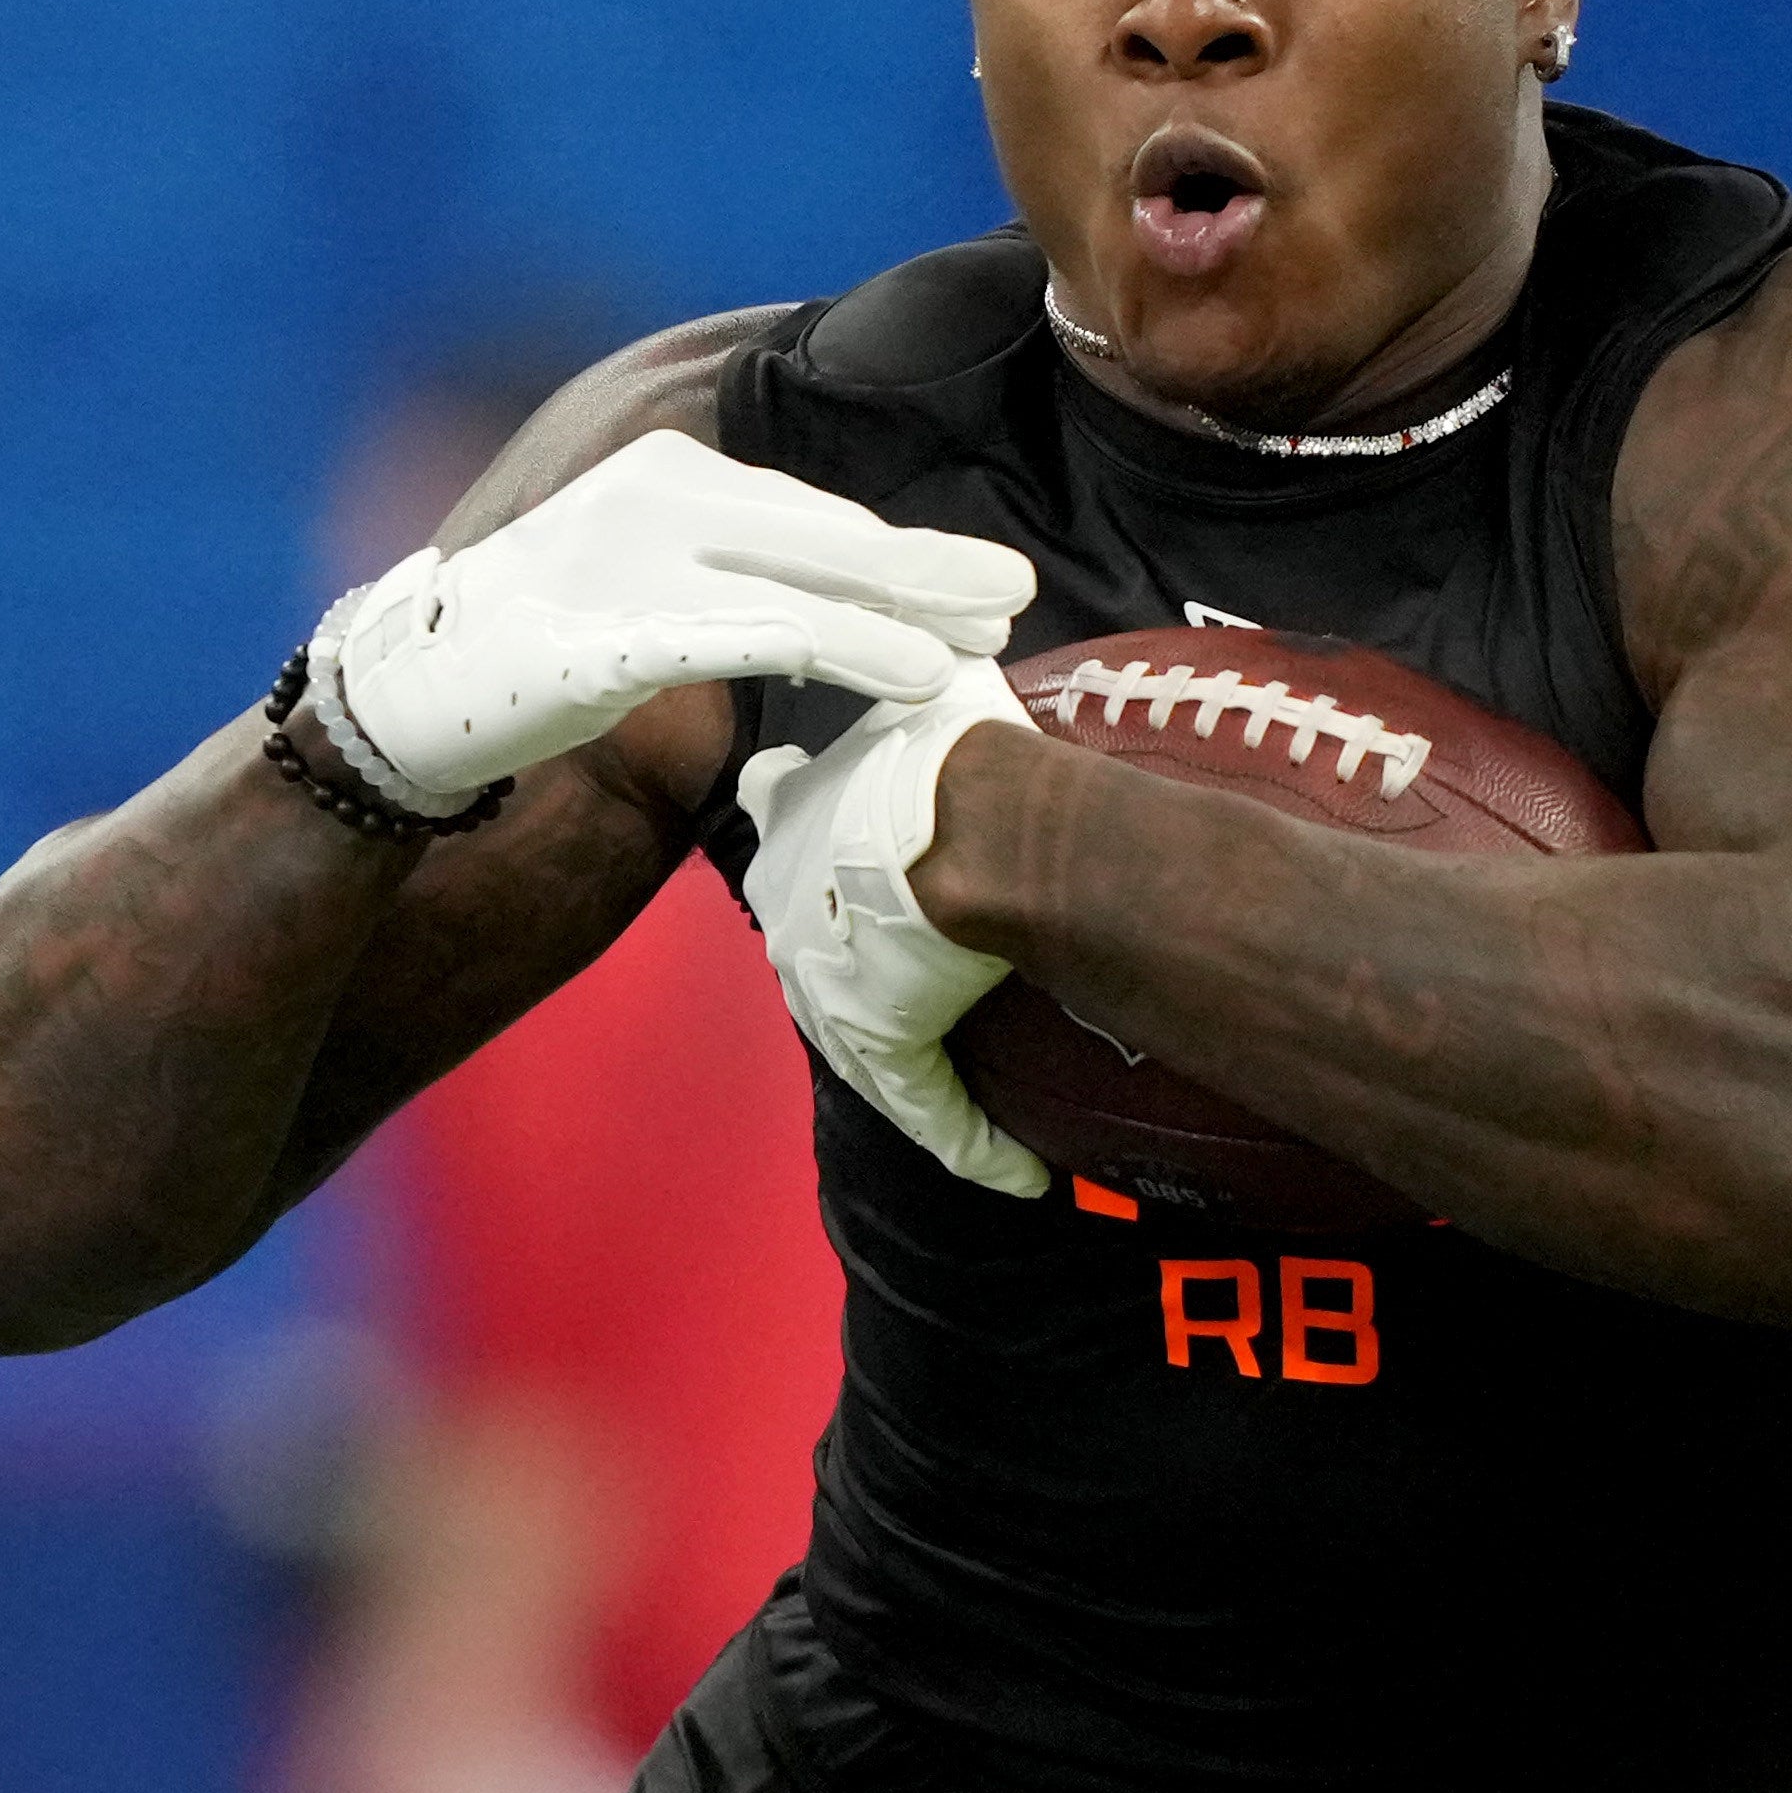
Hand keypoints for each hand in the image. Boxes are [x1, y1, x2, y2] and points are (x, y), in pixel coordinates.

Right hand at [313, 429, 1036, 815]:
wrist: (404, 694)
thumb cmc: (528, 654)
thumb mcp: (638, 590)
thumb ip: (727, 582)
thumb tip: (828, 606)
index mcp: (671, 473)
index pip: (813, 515)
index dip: (903, 553)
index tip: (978, 582)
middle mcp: (659, 499)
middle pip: (827, 534)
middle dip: (929, 568)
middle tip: (1016, 592)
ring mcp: (632, 562)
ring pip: (805, 582)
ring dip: (904, 615)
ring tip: (980, 643)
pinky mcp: (614, 636)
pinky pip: (750, 639)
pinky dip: (841, 650)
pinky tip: (910, 673)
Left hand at [739, 663, 1048, 1195]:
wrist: (972, 821)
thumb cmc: (955, 749)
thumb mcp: (934, 688)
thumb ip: (934, 669)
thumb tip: (964, 621)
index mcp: (796, 817)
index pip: (777, 818)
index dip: (797, 825)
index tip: (813, 823)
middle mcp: (794, 903)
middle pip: (809, 936)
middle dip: (853, 952)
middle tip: (914, 960)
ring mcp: (831, 978)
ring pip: (867, 1035)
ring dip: (918, 1063)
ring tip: (974, 1100)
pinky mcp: (880, 1035)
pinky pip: (925, 1103)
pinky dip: (971, 1141)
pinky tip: (1014, 1171)